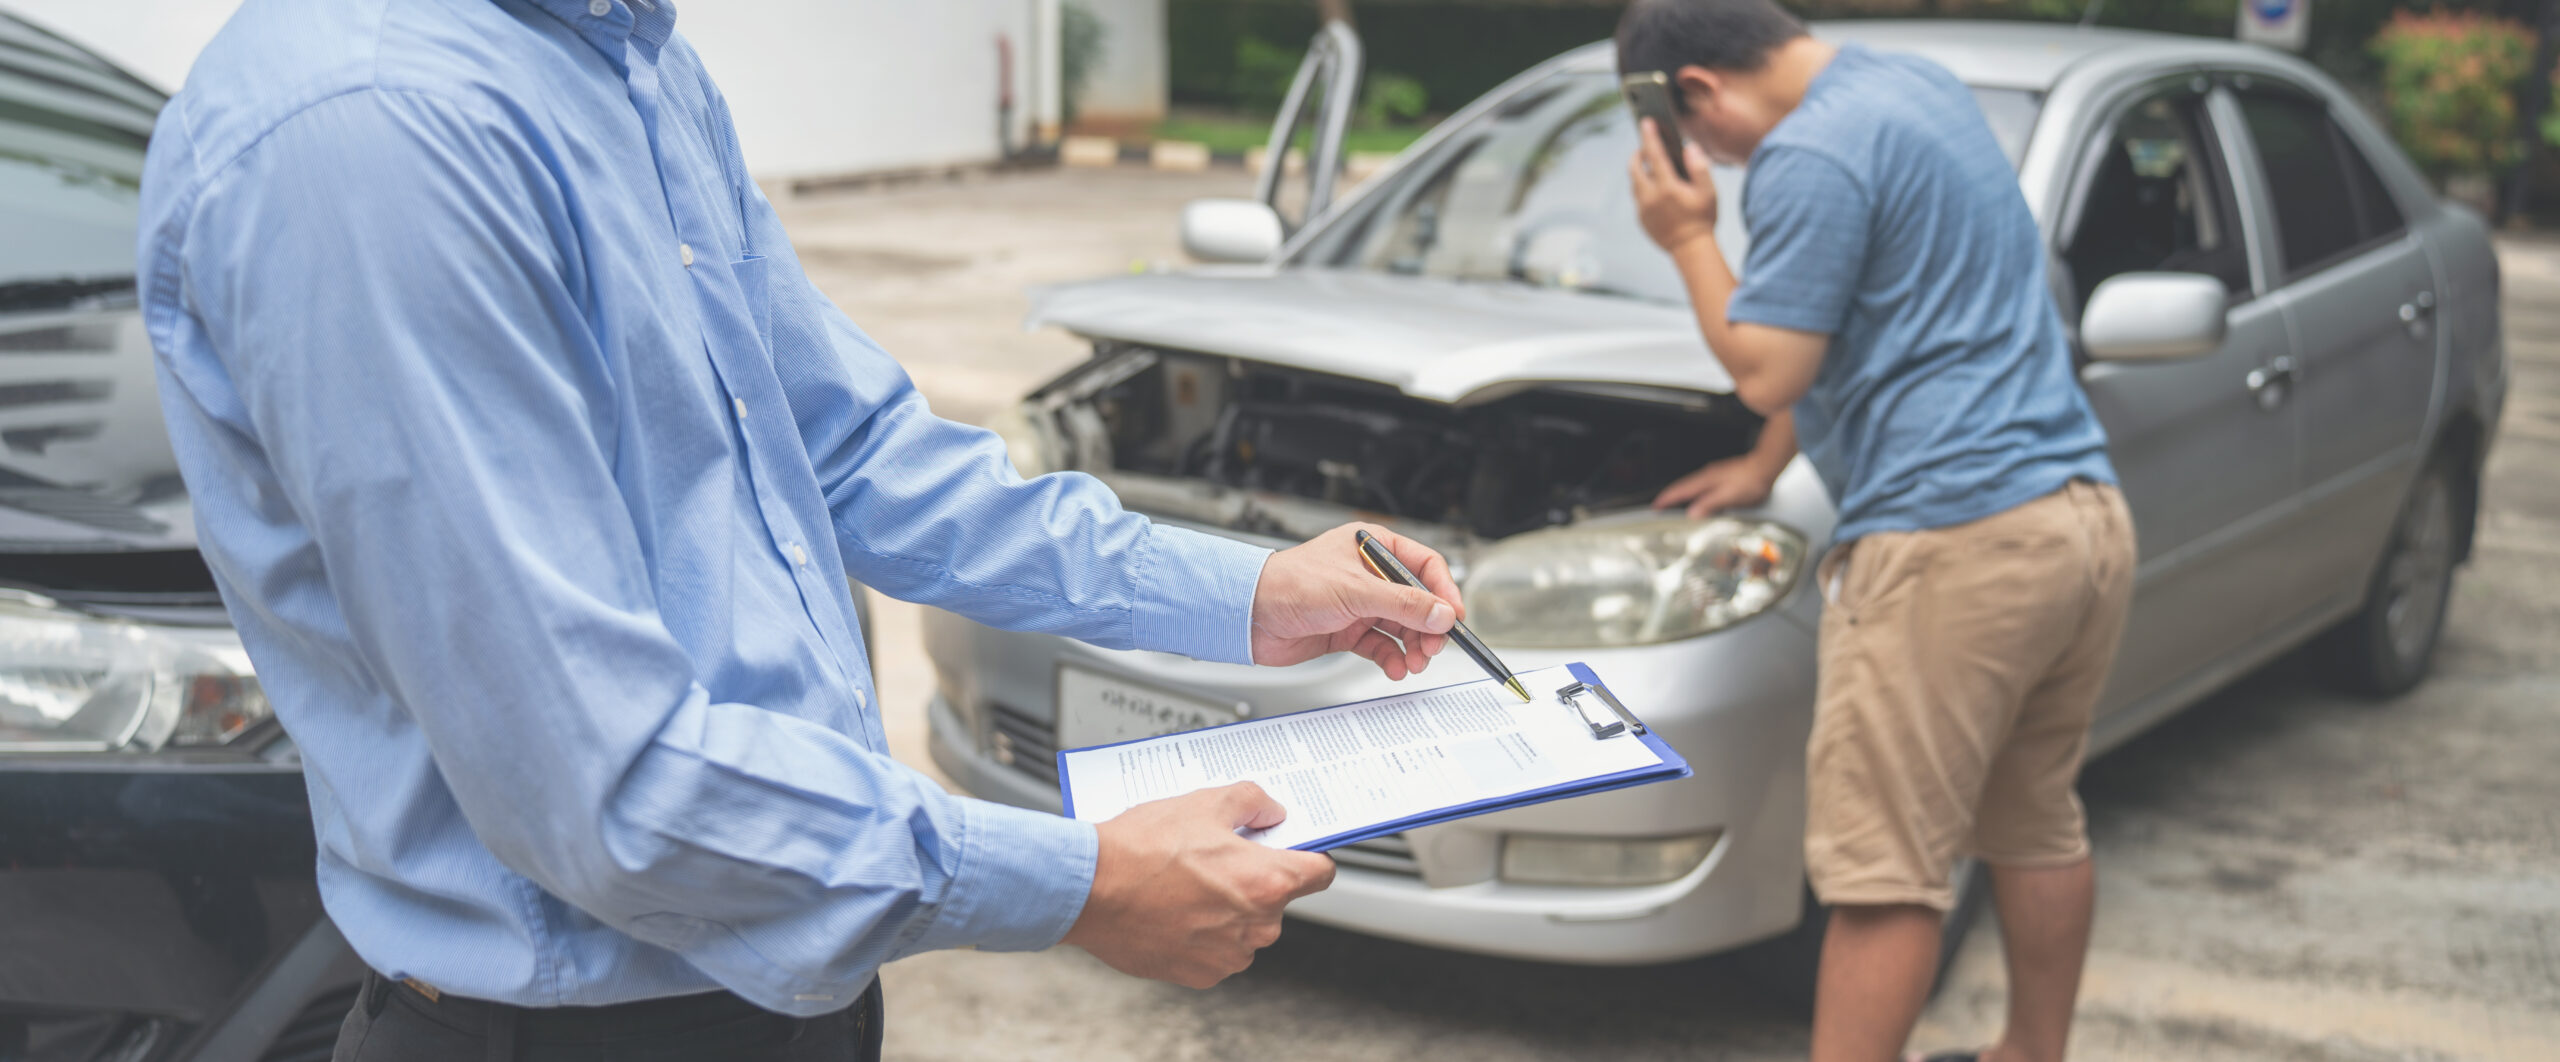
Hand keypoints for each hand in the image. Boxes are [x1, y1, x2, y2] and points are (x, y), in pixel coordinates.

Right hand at [1062, 782, 1335, 987]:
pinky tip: (1172, 909)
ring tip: (1185, 884)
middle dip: (1252, 879)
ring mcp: (1230, 955)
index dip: (1307, 855)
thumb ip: (1251, 802)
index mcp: (1268, 881)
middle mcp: (1257, 926)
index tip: (1293, 849)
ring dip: (1226, 909)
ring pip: (1245, 927)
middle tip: (1214, 858)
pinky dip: (1200, 934)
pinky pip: (1216, 951)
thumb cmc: (1142, 849)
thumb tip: (1270, 811)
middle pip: (1276, 899)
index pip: (1321, 872)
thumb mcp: (1203, 802)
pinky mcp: (1201, 974)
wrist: (1088, 890)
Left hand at [1250, 523, 1460, 679]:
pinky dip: (1391, 658)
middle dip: (1428, 626)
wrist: (1249, 615)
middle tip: (1433, 648)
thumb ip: (1404, 603)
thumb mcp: (1356, 591)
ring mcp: (1358, 603)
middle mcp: (1368, 574)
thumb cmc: (1289, 585)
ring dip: (1412, 646)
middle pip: (1416, 601)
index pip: (1424, 565)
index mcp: (1373, 547)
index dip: (1443, 592)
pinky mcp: (1346, 629)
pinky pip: (1380, 644)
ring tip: (1415, 662)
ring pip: (1401, 626)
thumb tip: (1442, 614)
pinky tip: (1395, 667)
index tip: (1454, 617)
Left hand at [1628, 118, 1718, 254]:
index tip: (1646, 122)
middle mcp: (1650, 197)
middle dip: (1638, 154)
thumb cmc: (1702, 218)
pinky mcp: (1640, 218)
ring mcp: (1643, 209)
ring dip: (1639, 171)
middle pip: (1635, 168)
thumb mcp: (1708, 191)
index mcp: (1667, 187)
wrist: (1690, 249)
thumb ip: (1699, 167)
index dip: (1649, 136)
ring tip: (1650, 166)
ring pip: (1634, 183)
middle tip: (1646, 147)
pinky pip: (1637, 197)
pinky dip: (1642, 188)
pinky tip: (1654, 187)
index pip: (1654, 155)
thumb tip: (1689, 148)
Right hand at [1653, 453, 1782, 518]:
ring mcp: (1713, 475)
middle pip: (1681, 487)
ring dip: (1679, 494)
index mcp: (1705, 481)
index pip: (1679, 491)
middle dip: (1668, 496)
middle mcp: (1707, 476)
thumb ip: (1709, 504)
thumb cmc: (1751, 481)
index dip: (1666, 500)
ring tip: (1672, 503)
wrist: (1765, 466)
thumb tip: (1691, 514)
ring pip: (1690, 485)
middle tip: (1658, 506)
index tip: (1655, 508)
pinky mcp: (1721, 476)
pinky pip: (1699, 485)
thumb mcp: (1729, 496)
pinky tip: (1696, 498)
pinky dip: (1691, 492)